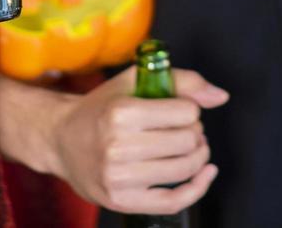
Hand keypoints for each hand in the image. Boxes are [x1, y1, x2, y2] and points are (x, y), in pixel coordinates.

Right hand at [49, 66, 227, 214]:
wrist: (61, 140)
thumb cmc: (101, 107)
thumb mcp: (133, 81)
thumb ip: (180, 80)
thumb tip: (220, 96)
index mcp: (120, 113)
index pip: (184, 112)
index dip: (190, 109)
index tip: (181, 109)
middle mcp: (117, 146)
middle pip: (186, 141)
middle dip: (195, 132)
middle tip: (183, 129)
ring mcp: (118, 177)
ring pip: (184, 168)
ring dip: (198, 155)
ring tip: (191, 146)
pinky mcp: (122, 201)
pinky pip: (173, 201)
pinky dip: (198, 187)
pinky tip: (206, 173)